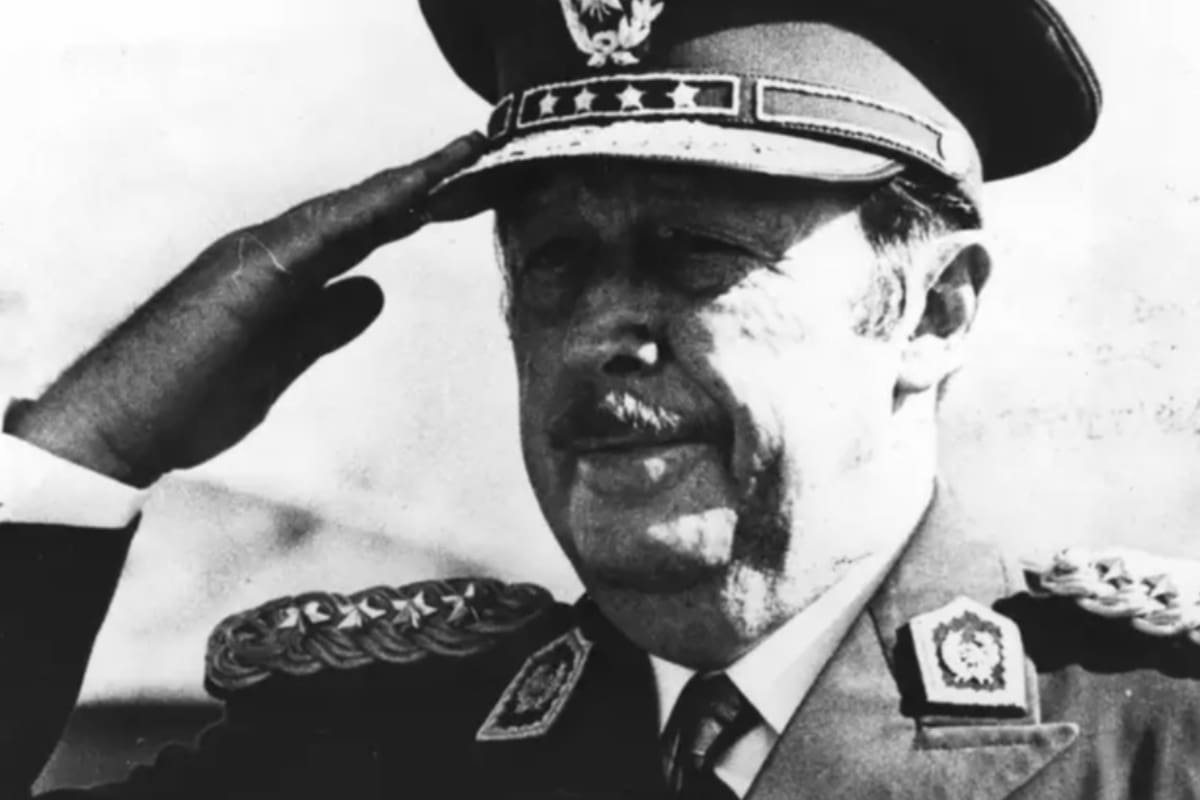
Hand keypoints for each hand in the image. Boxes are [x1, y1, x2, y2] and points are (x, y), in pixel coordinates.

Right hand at [11, 133, 485, 485]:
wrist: (123, 423)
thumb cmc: (193, 395)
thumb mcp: (284, 358)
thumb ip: (326, 322)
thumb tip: (372, 290)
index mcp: (280, 271)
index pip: (355, 231)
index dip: (405, 207)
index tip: (454, 188)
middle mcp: (268, 250)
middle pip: (354, 210)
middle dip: (414, 183)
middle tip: (472, 153)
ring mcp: (253, 258)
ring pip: (339, 212)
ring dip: (398, 187)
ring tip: (453, 162)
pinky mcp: (244, 279)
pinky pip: (312, 239)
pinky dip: (359, 216)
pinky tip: (401, 201)